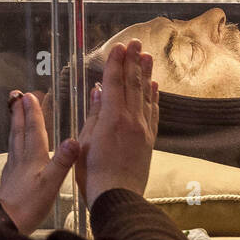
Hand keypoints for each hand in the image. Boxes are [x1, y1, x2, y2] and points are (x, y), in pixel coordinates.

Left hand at [0, 90, 78, 234]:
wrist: (6, 224)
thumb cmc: (30, 205)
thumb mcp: (51, 183)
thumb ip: (62, 162)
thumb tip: (74, 140)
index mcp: (33, 158)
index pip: (34, 130)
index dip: (33, 113)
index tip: (29, 95)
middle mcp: (21, 159)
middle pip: (20, 131)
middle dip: (20, 112)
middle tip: (16, 95)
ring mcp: (14, 169)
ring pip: (14, 140)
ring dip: (15, 124)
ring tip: (14, 112)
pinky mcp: (10, 179)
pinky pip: (11, 153)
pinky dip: (13, 143)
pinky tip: (13, 146)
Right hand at [75, 40, 157, 205]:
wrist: (117, 197)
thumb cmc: (93, 174)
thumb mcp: (85, 142)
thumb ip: (94, 114)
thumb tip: (100, 90)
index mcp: (112, 118)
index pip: (115, 83)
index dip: (117, 63)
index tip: (120, 46)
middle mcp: (131, 120)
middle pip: (133, 85)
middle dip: (133, 61)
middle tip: (136, 42)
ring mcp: (143, 130)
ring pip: (146, 96)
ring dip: (146, 75)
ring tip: (148, 57)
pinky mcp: (149, 142)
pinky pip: (153, 114)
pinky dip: (154, 98)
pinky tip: (154, 88)